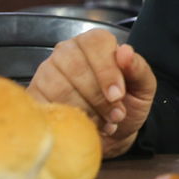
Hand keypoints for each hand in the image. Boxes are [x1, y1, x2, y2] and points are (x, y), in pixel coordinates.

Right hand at [27, 29, 156, 157]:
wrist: (114, 135)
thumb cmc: (127, 105)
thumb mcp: (143, 89)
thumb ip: (139, 69)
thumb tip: (125, 52)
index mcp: (95, 43)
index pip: (96, 43)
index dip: (107, 70)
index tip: (117, 96)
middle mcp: (68, 51)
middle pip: (76, 66)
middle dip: (99, 97)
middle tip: (115, 116)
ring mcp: (48, 71)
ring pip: (60, 87)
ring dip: (85, 110)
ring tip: (103, 123)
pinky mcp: (36, 93)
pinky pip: (46, 104)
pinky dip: (67, 119)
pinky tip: (83, 126)